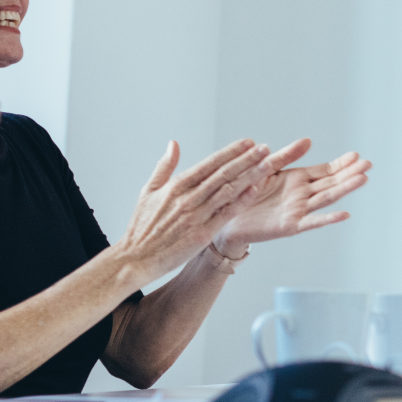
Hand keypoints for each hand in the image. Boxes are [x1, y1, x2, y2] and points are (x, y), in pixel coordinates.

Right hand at [117, 139, 275, 276]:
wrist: (135, 259)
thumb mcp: (148, 191)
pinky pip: (225, 215)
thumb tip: (174, 143)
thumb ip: (164, 166)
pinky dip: (240, 202)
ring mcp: (195, 216)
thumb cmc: (141, 227)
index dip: (230, 152)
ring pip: (227, 192)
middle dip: (246, 160)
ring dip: (249, 177)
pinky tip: (254, 191)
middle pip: (222, 174)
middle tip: (264, 148)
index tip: (248, 142)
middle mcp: (188, 199)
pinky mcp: (201, 234)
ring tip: (267, 165)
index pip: (209, 163)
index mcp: (176, 186)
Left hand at [212, 138, 371, 255]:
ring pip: (326, 198)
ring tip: (362, 180)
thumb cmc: (244, 193)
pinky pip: (311, 222)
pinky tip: (344, 214)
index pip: (326, 170)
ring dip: (344, 190)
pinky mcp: (289, 226)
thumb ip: (287, 156)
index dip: (342, 164)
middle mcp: (302, 195)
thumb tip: (308, 140)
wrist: (224, 218)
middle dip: (350, 173)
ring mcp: (298, 210)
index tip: (357, 156)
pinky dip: (328, 219)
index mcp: (297, 179)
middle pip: (331, 182)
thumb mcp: (266, 168)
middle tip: (368, 164)